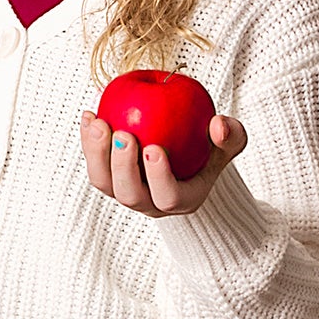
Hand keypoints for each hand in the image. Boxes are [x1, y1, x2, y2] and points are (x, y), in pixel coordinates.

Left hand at [79, 110, 247, 216]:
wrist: (186, 149)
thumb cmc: (210, 146)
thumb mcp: (229, 140)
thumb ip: (230, 134)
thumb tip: (219, 125)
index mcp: (182, 200)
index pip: (168, 198)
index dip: (158, 178)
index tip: (154, 148)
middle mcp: (150, 203)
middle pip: (130, 196)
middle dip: (122, 166)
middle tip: (122, 134)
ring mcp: (126, 192)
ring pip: (104, 184)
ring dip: (97, 154)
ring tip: (98, 122)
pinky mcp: (108, 177)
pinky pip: (94, 163)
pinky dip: (88, 140)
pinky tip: (90, 114)